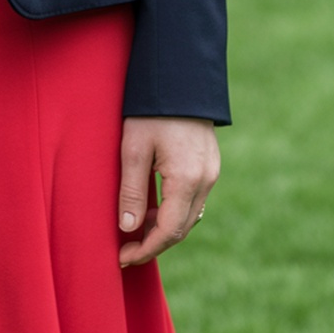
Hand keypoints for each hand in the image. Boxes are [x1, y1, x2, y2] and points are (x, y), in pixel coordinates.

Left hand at [118, 115, 218, 268]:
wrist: (179, 74)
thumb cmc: (151, 110)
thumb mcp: (133, 149)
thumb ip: (132, 192)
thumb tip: (128, 230)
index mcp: (187, 179)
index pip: (168, 231)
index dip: (145, 250)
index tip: (122, 258)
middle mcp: (205, 180)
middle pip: (182, 229)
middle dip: (154, 244)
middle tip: (126, 251)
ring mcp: (211, 172)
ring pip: (189, 216)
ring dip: (164, 228)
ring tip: (135, 231)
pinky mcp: (210, 164)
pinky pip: (194, 199)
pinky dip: (174, 211)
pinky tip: (153, 208)